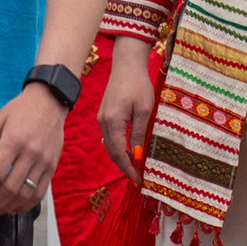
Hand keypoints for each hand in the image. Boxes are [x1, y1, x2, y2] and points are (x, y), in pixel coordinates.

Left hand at [0, 83, 66, 216]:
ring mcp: (44, 162)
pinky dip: (25, 205)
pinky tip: (11, 209)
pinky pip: (39, 193)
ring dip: (5, 207)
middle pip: (9, 188)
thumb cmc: (20, 110)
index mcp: (14, 141)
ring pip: (24, 194)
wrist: (50, 101)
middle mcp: (31, 153)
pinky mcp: (52, 166)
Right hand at [97, 36, 156, 180]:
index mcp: (112, 122)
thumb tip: (137, 155)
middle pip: (112, 152)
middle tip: (137, 178)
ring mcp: (102, 119)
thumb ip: (138, 133)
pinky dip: (118, 148)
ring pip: (110, 146)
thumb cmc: (138, 85)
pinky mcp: (105, 115)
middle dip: (124, 166)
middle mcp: (103, 123)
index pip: (119, 153)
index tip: (138, 180)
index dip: (128, 168)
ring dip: (121, 158)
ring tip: (135, 168)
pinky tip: (129, 151)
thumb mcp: (143, 110)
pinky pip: (110, 137)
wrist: (127, 65)